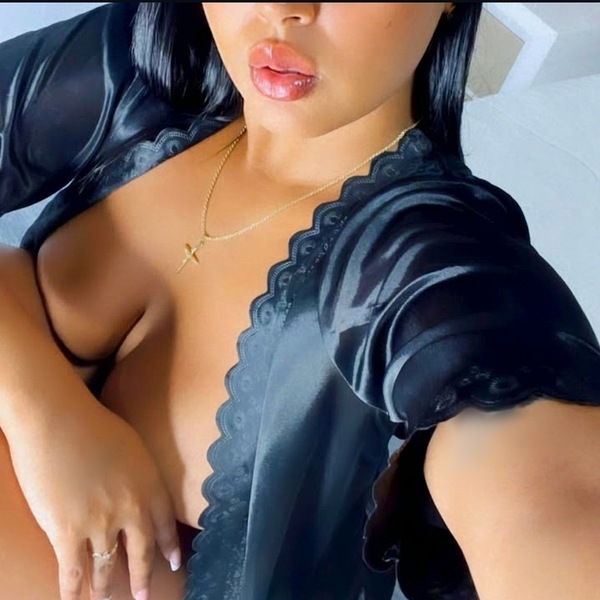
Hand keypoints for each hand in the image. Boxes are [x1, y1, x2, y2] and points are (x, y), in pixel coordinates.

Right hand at [7, 402, 180, 599]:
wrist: (59, 420)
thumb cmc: (94, 425)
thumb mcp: (133, 447)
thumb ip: (139, 475)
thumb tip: (135, 491)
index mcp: (150, 484)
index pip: (165, 524)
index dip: (169, 546)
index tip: (173, 563)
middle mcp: (131, 508)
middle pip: (141, 552)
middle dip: (143, 577)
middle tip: (143, 596)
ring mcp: (101, 523)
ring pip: (107, 567)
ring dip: (105, 588)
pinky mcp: (68, 532)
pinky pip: (73, 571)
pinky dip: (73, 591)